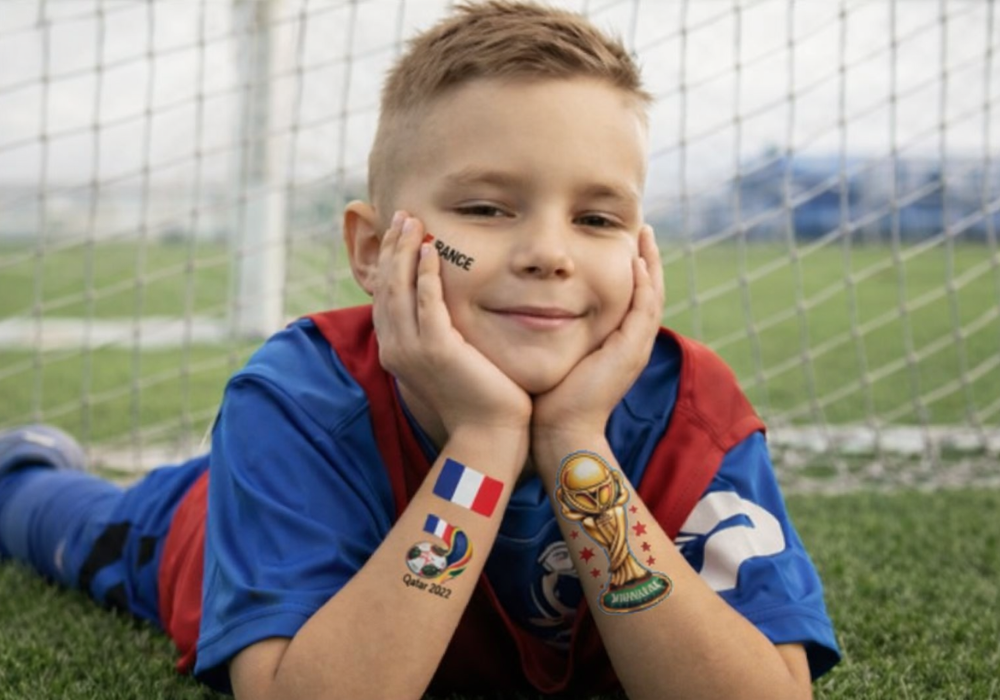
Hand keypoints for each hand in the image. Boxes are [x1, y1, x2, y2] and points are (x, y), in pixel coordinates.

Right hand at [372, 212, 531, 438]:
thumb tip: (445, 312)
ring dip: (405, 251)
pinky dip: (425, 274)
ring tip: (412, 222)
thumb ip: (441, 335)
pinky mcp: (437, 350)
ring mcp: (413, 350)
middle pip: (387, 286)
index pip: (385, 296)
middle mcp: (396, 348)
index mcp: (396, 350)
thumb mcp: (450, 362)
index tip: (397, 233)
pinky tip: (431, 250)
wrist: (489, 434)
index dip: (389, 261)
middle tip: (400, 216)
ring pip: (400, 289)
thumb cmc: (478, 398)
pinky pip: (426, 302)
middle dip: (392, 248)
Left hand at [532, 225, 663, 438]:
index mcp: (618, 343)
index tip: (626, 243)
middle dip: (648, 259)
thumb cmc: (550, 397)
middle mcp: (632, 343)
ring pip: (653, 295)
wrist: (561, 430)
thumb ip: (556, 331)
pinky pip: (643, 309)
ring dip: (650, 263)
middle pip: (650, 291)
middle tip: (643, 229)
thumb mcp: (558, 354)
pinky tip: (637, 260)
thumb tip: (534, 308)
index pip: (633, 298)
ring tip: (646, 234)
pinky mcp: (630, 351)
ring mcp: (635, 347)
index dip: (633, 270)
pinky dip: (643, 284)